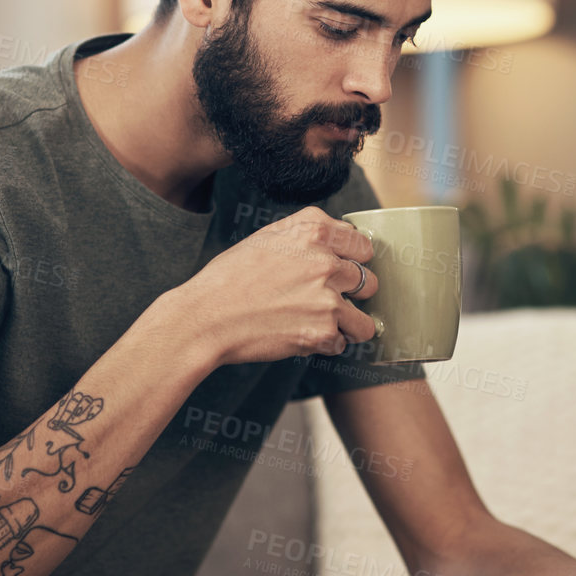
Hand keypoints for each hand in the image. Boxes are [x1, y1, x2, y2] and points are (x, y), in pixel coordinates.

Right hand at [177, 206, 381, 365]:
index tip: (341, 272)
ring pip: (365, 319)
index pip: (363, 245)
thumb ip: (309, 234)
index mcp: (313, 230)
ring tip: (319, 324)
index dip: (353, 262)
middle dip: (352, 295)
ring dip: (347, 325)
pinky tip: (300, 335)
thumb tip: (344, 241)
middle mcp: (325, 260)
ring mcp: (327, 298)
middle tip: (325, 302)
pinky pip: (342, 343)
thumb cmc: (231, 278)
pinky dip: (325, 345)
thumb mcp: (269, 237)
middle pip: (369, 281)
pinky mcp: (323, 331)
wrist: (206, 317)